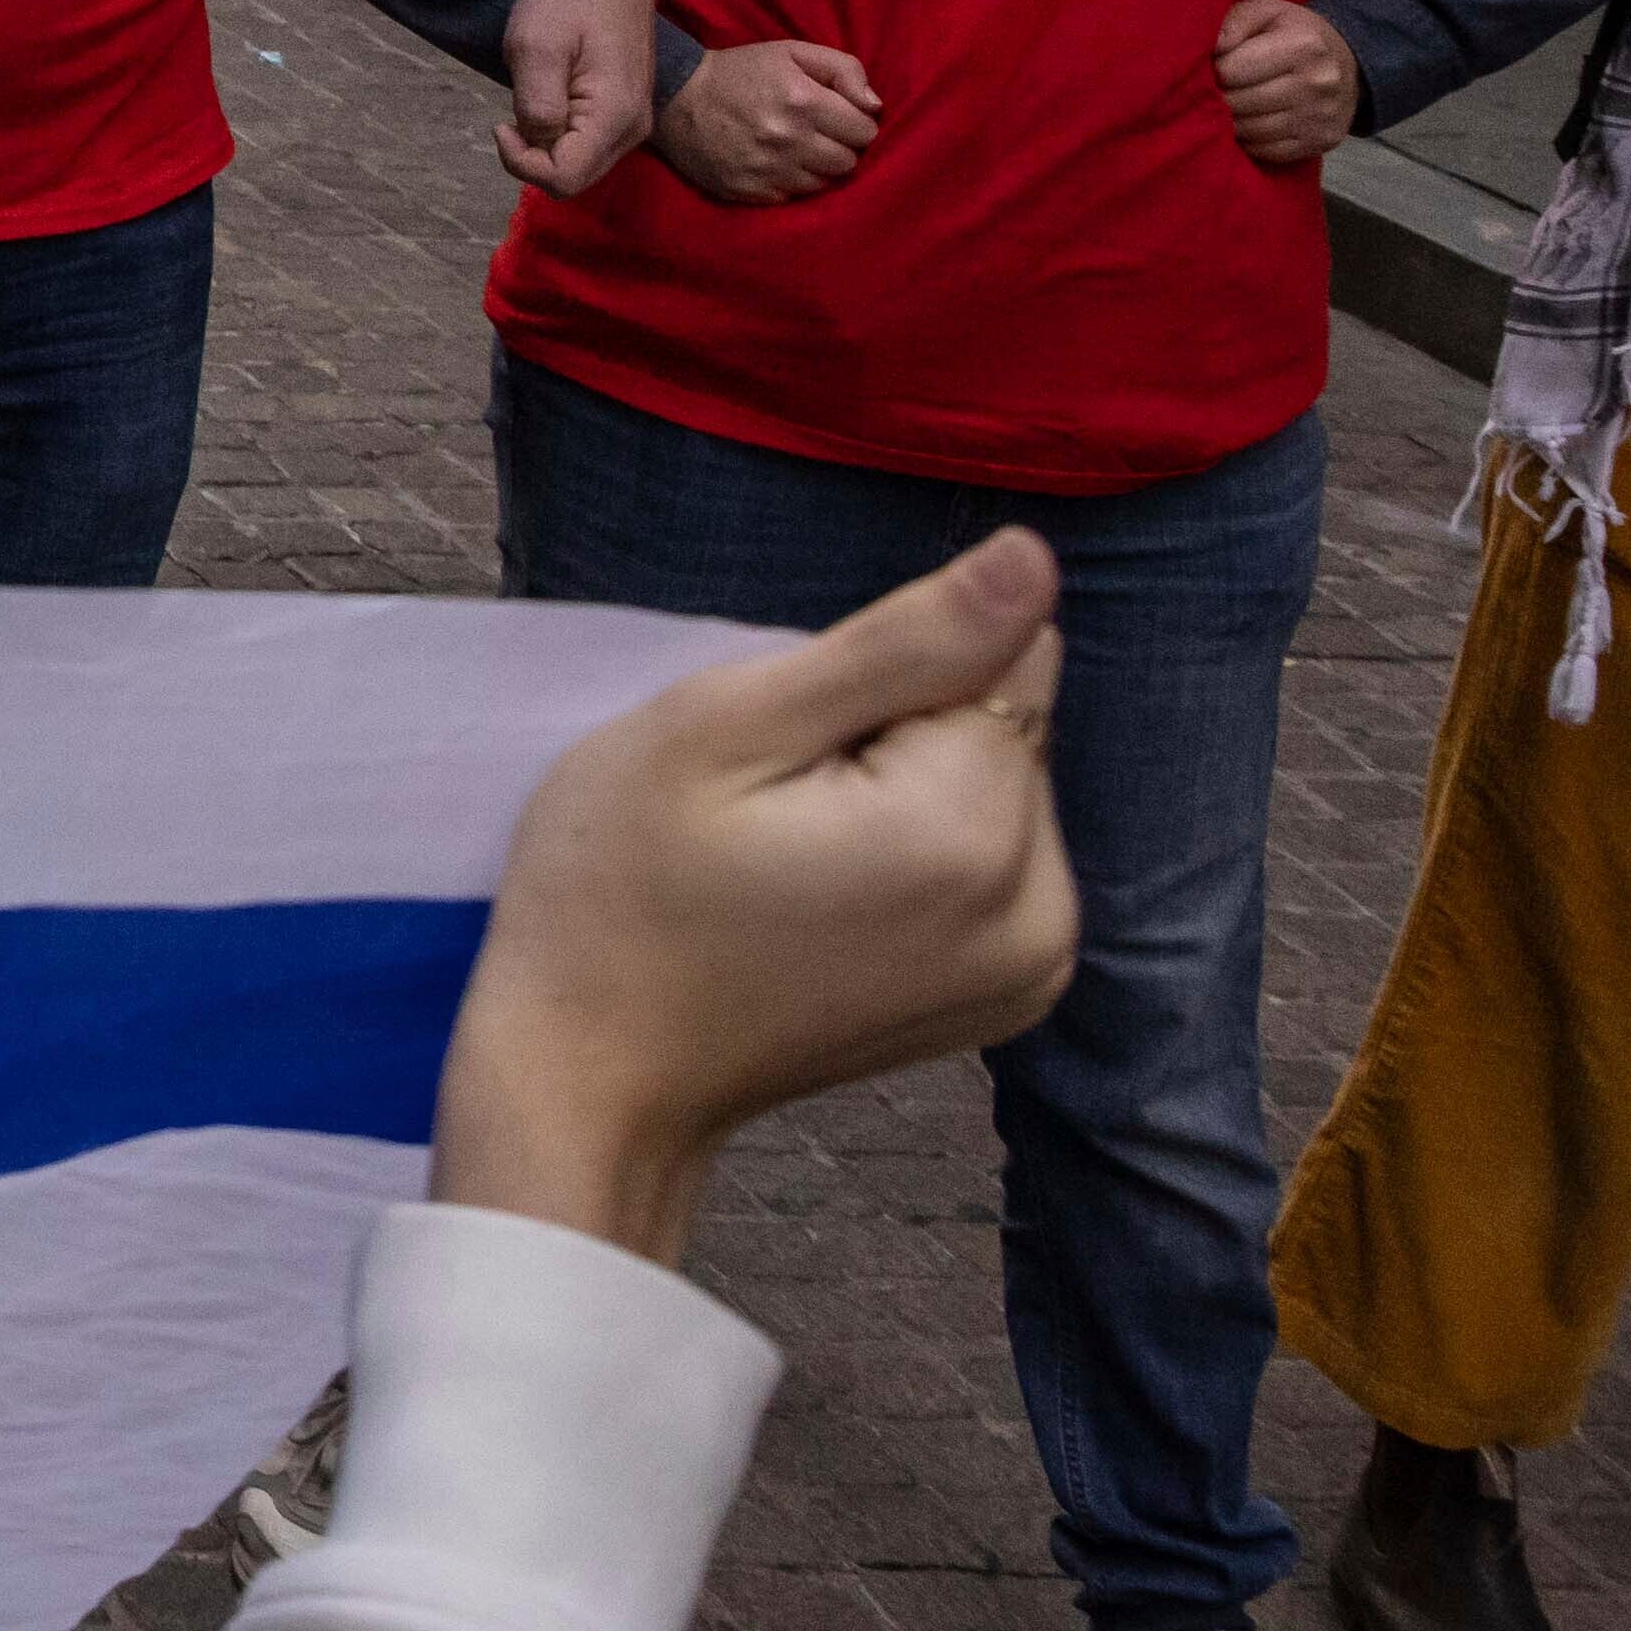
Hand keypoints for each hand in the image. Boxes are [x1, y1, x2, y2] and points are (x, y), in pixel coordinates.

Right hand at [427, 535, 1074, 1265]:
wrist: (591, 1076)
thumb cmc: (616, 891)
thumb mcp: (720, 726)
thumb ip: (900, 642)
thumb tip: (1034, 555)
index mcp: (968, 832)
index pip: (1000, 648)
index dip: (880, 672)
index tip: (786, 750)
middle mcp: (1040, 905)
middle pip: (1009, 719)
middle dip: (902, 730)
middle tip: (771, 805)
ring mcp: (1037, 963)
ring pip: (1005, 781)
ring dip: (914, 787)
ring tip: (792, 854)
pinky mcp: (1019, 991)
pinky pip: (1002, 855)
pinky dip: (928, 850)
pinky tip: (831, 894)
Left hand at [499, 0, 661, 196]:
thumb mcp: (535, 46)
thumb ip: (536, 104)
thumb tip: (536, 143)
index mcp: (615, 115)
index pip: (563, 179)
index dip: (521, 164)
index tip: (500, 123)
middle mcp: (634, 128)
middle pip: (574, 180)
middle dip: (533, 159)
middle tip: (510, 116)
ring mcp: (635, 121)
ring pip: (580, 164)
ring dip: (546, 145)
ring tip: (533, 95)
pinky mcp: (627, 111)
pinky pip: (588, 144)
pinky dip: (560, 133)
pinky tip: (549, 96)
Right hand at [654, 36, 879, 204]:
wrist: (674, 97)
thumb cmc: (740, 71)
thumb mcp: (792, 52)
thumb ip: (844, 69)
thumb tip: (874, 107)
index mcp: (803, 100)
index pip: (865, 131)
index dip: (856, 122)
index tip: (838, 116)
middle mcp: (788, 139)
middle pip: (848, 162)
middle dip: (840, 146)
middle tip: (818, 133)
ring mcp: (767, 170)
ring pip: (824, 184)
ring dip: (817, 167)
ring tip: (797, 149)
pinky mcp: (748, 191)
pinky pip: (793, 196)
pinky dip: (790, 182)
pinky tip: (775, 163)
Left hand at [1212, 0, 1363, 170]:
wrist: (1349, 63)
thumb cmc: (1294, 33)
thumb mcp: (1267, 12)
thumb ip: (1235, 21)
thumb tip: (1213, 48)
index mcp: (1303, 46)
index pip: (1232, 71)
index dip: (1214, 70)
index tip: (1216, 66)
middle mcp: (1317, 83)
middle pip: (1238, 103)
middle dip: (1219, 97)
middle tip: (1217, 89)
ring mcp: (1321, 117)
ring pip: (1249, 131)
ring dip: (1231, 122)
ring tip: (1231, 106)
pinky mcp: (1321, 142)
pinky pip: (1267, 151)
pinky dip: (1250, 141)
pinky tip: (1250, 123)